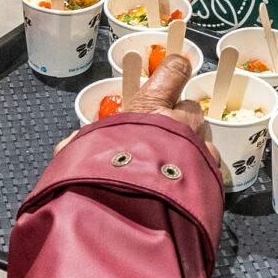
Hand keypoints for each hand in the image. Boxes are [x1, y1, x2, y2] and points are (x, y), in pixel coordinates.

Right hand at [54, 53, 229, 186]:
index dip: (175, 69)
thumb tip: (67, 147)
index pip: (173, 72)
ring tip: (173, 169)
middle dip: (181, 120)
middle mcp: (181, 122)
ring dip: (192, 148)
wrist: (137, 210)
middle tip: (163, 138)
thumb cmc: (109, 172)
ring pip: (204, 140)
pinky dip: (200, 174)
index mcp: (152, 107)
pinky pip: (209, 168)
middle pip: (191, 109)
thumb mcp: (84, 153)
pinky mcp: (211, 175)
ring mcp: (200, 148)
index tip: (176, 68)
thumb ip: (81, 145)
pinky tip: (183, 187)